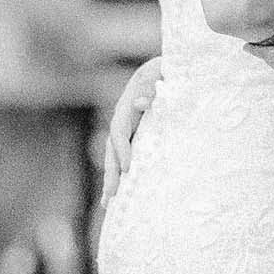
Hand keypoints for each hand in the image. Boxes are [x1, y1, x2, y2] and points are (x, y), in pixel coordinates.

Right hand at [103, 56, 161, 202]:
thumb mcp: (163, 74)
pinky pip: (122, 159)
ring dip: (110, 180)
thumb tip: (140, 104)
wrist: (160, 69)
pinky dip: (119, 177)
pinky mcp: (132, 137)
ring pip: (112, 158)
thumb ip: (154, 87)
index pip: (120, 131)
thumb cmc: (166, 72)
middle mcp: (121, 119)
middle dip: (112, 172)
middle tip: (113, 195)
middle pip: (111, 149)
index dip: (122, 149)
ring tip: (108, 204)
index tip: (129, 167)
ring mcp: (124, 129)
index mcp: (127, 105)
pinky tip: (119, 196)